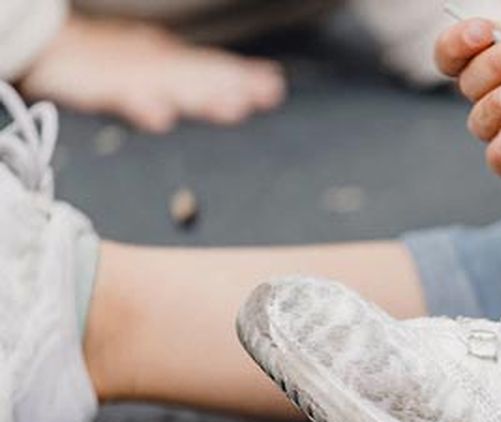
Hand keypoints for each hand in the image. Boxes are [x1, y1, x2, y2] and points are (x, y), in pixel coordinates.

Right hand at [19, 15, 285, 132]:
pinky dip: (142, 106)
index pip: (213, 68)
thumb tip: (232, 98)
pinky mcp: (103, 85)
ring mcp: (132, 74)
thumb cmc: (103, 63)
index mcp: (169, 62)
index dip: (244, 77)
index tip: (274, 86)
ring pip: (172, 85)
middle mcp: (157, 65)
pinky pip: (124, 96)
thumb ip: (188, 87)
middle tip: (267, 94)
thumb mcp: (149, 72)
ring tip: (233, 106)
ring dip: (203, 96)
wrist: (48, 46)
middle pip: (202, 76)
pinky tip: (160, 117)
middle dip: (235, 85)